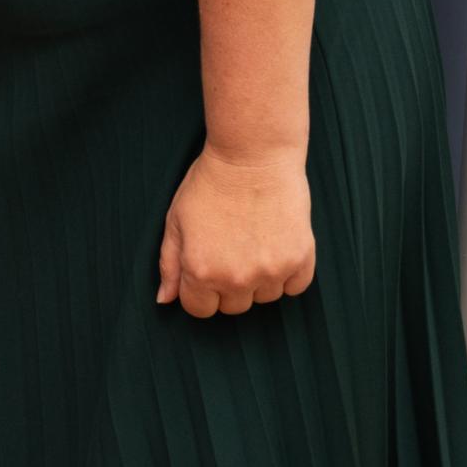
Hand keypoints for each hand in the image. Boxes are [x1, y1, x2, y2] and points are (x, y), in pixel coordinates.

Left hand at [155, 145, 316, 317]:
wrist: (252, 157)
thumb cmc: (209, 186)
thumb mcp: (176, 222)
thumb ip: (169, 265)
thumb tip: (165, 300)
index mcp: (201, 271)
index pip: (200, 309)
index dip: (200, 290)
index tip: (206, 268)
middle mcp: (236, 278)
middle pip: (234, 307)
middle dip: (228, 286)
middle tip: (230, 250)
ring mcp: (271, 270)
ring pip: (265, 297)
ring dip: (259, 279)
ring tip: (253, 242)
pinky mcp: (301, 259)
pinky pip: (296, 287)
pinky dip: (288, 273)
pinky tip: (276, 245)